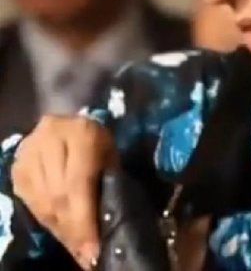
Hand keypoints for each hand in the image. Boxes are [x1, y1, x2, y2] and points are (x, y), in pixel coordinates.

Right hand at [11, 115, 118, 269]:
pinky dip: (45, 218)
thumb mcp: (111, 158)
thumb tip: (99, 233)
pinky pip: (29, 200)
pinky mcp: (16, 165)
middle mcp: (49, 138)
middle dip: (73, 229)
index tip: (92, 248)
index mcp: (81, 133)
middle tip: (85, 253)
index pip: (78, 183)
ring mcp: (28, 151)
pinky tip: (60, 226)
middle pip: (57, 195)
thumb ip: (107, 188)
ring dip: (59, 227)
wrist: (71, 121)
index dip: (84, 219)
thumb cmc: (99, 143)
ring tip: (76, 243)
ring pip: (41, 201)